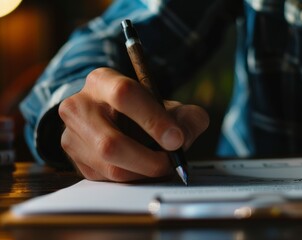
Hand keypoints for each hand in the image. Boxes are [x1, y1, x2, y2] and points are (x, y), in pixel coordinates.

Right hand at [58, 67, 208, 181]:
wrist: (120, 120)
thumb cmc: (148, 112)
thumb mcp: (172, 107)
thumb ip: (189, 118)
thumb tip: (181, 139)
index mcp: (103, 81)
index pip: (125, 95)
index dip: (153, 120)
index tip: (176, 139)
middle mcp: (79, 106)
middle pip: (110, 142)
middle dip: (148, 159)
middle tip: (170, 162)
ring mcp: (71, 135)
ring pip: (109, 165)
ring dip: (142, 172)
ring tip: (160, 165)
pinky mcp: (74, 159)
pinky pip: (106, 178)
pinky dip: (132, 178)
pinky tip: (142, 167)